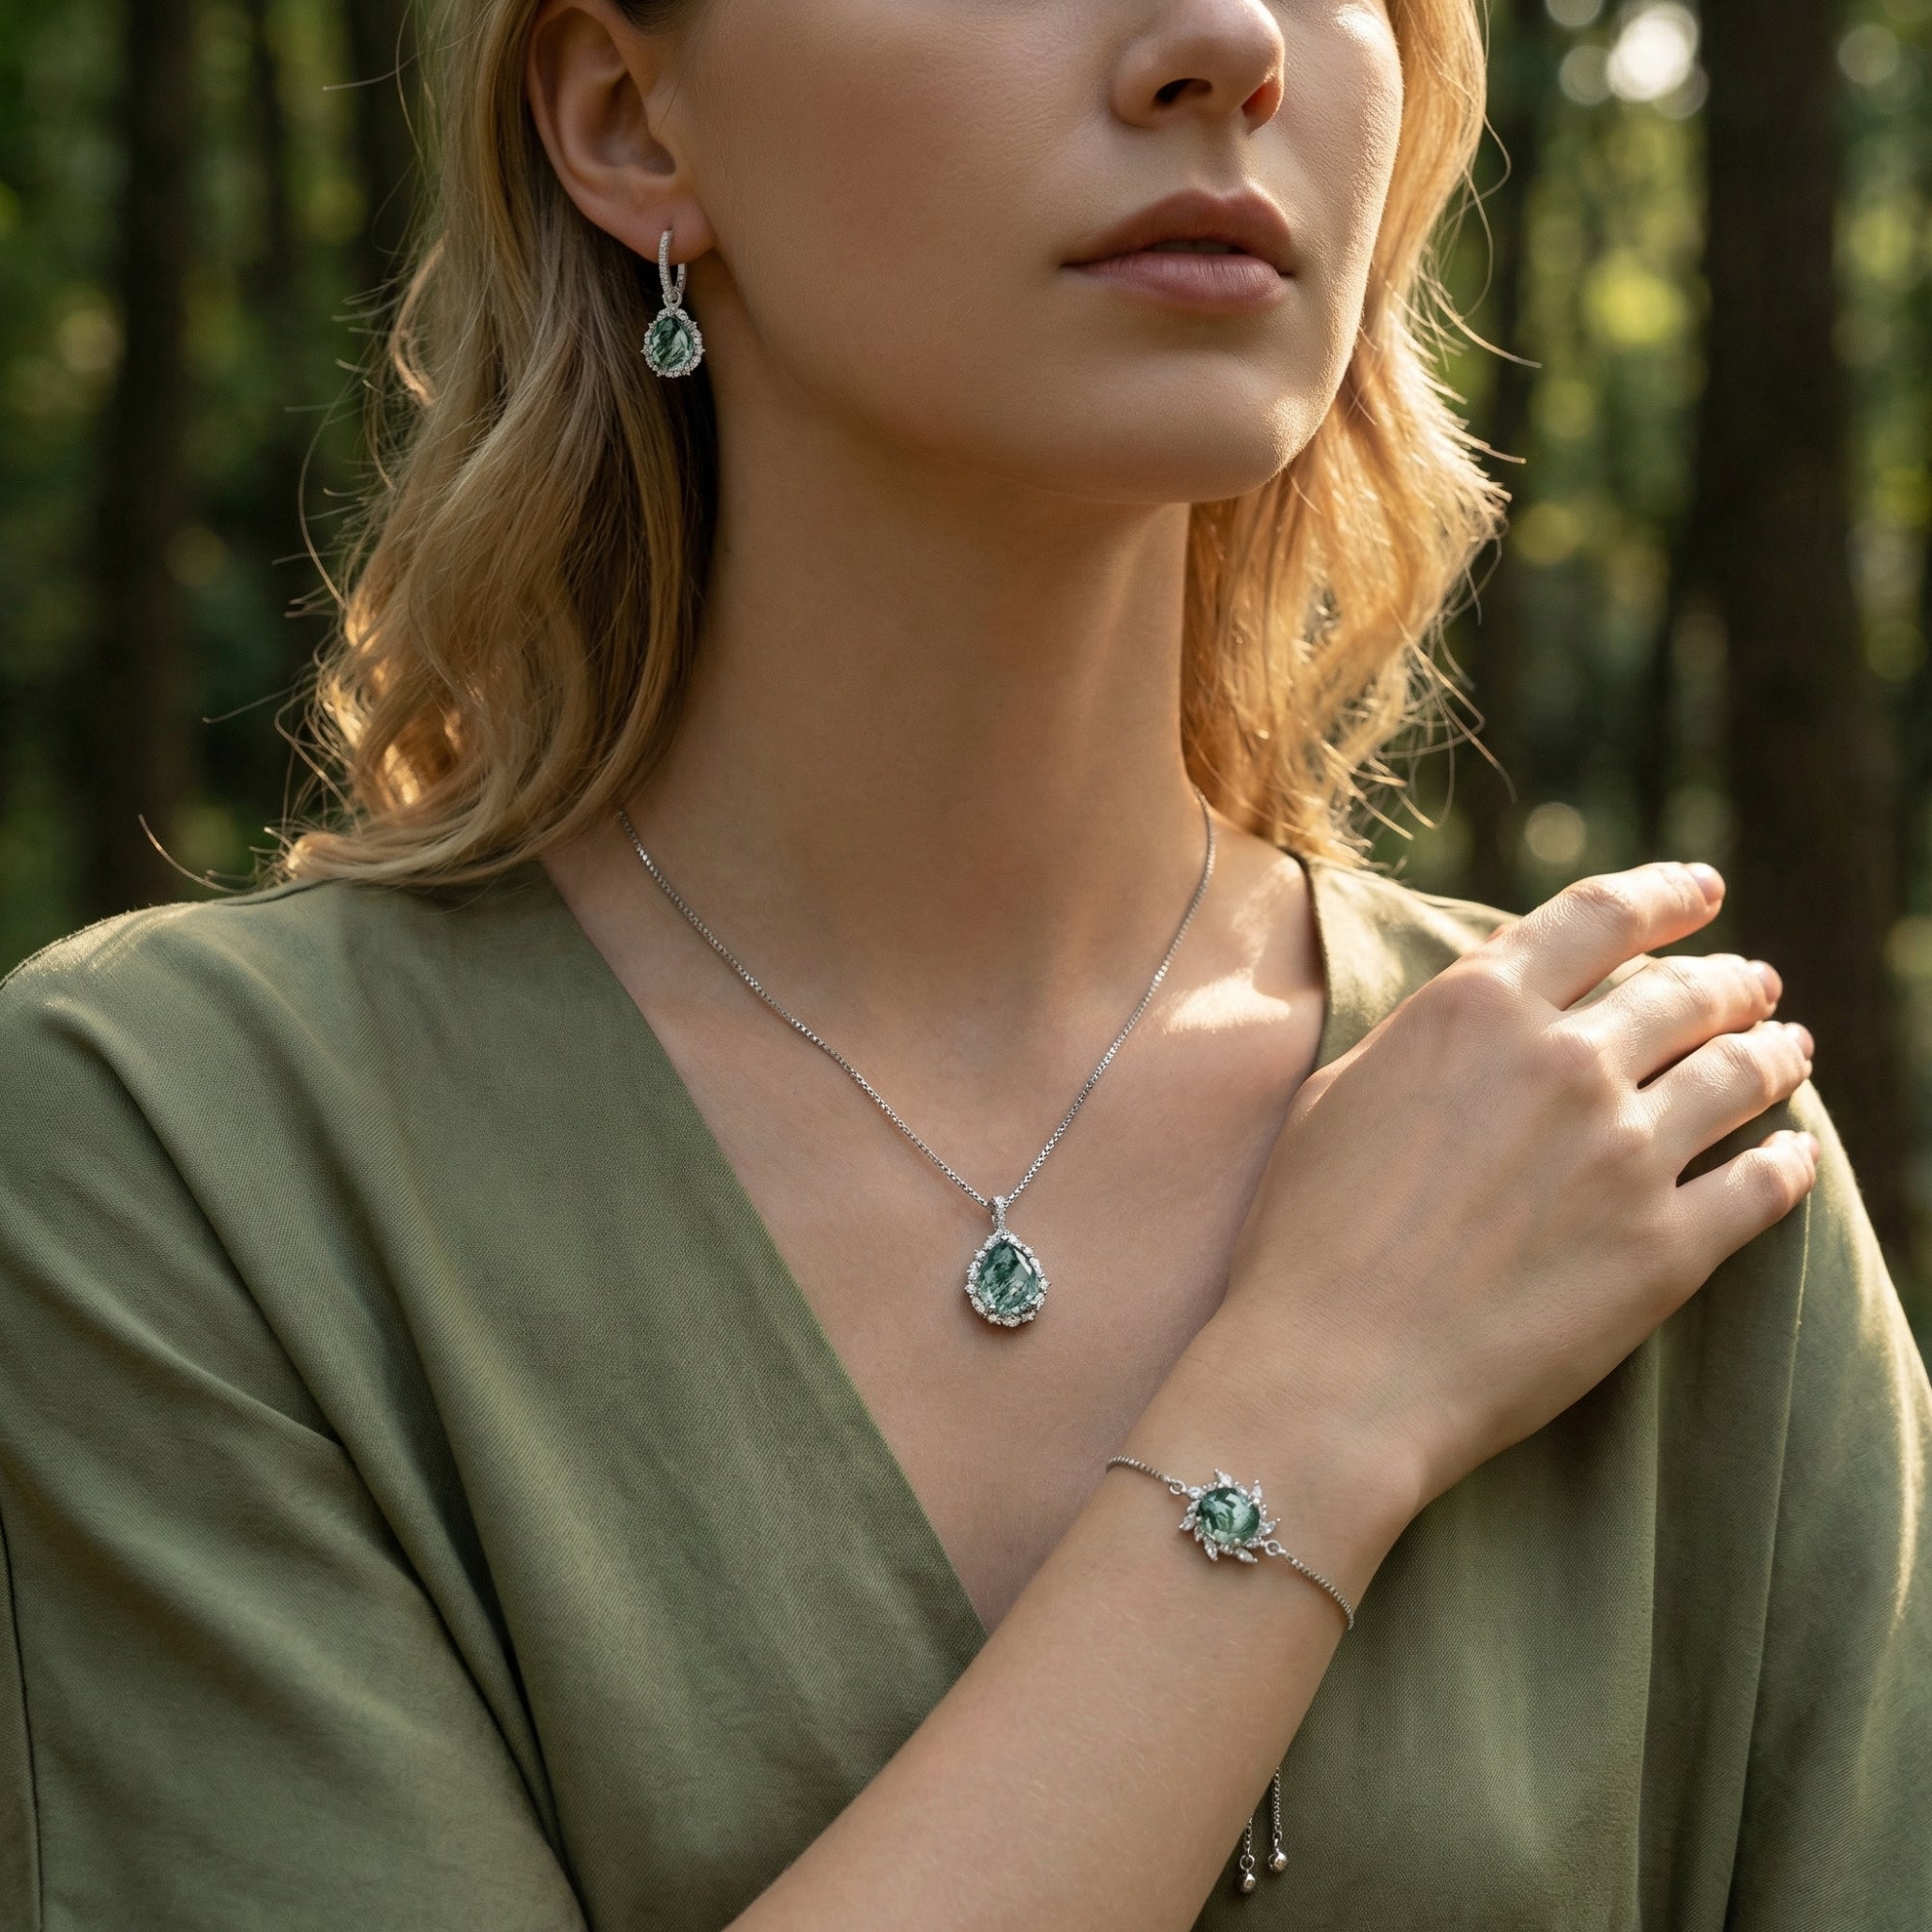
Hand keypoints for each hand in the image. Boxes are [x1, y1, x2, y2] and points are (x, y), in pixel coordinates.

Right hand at [1208, 861, 1816, 1514]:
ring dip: (1774, 1054)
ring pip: (1738, 1077)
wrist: (1335, 1370)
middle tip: (1753, 982)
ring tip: (1789, 1049)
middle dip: (1731, 980)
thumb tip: (1480, 1019)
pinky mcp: (1666, 1248)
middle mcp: (1565, 1062)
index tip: (1703, 892)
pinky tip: (1794, 1156)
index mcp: (1478, 1009)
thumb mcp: (1340, 1094)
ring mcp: (1625, 1153)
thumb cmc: (1308, 1235)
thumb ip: (1425, 1039)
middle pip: (1685, 993)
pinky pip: (1761, 1187)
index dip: (1667, 895)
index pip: (1602, 915)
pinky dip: (1787, 1163)